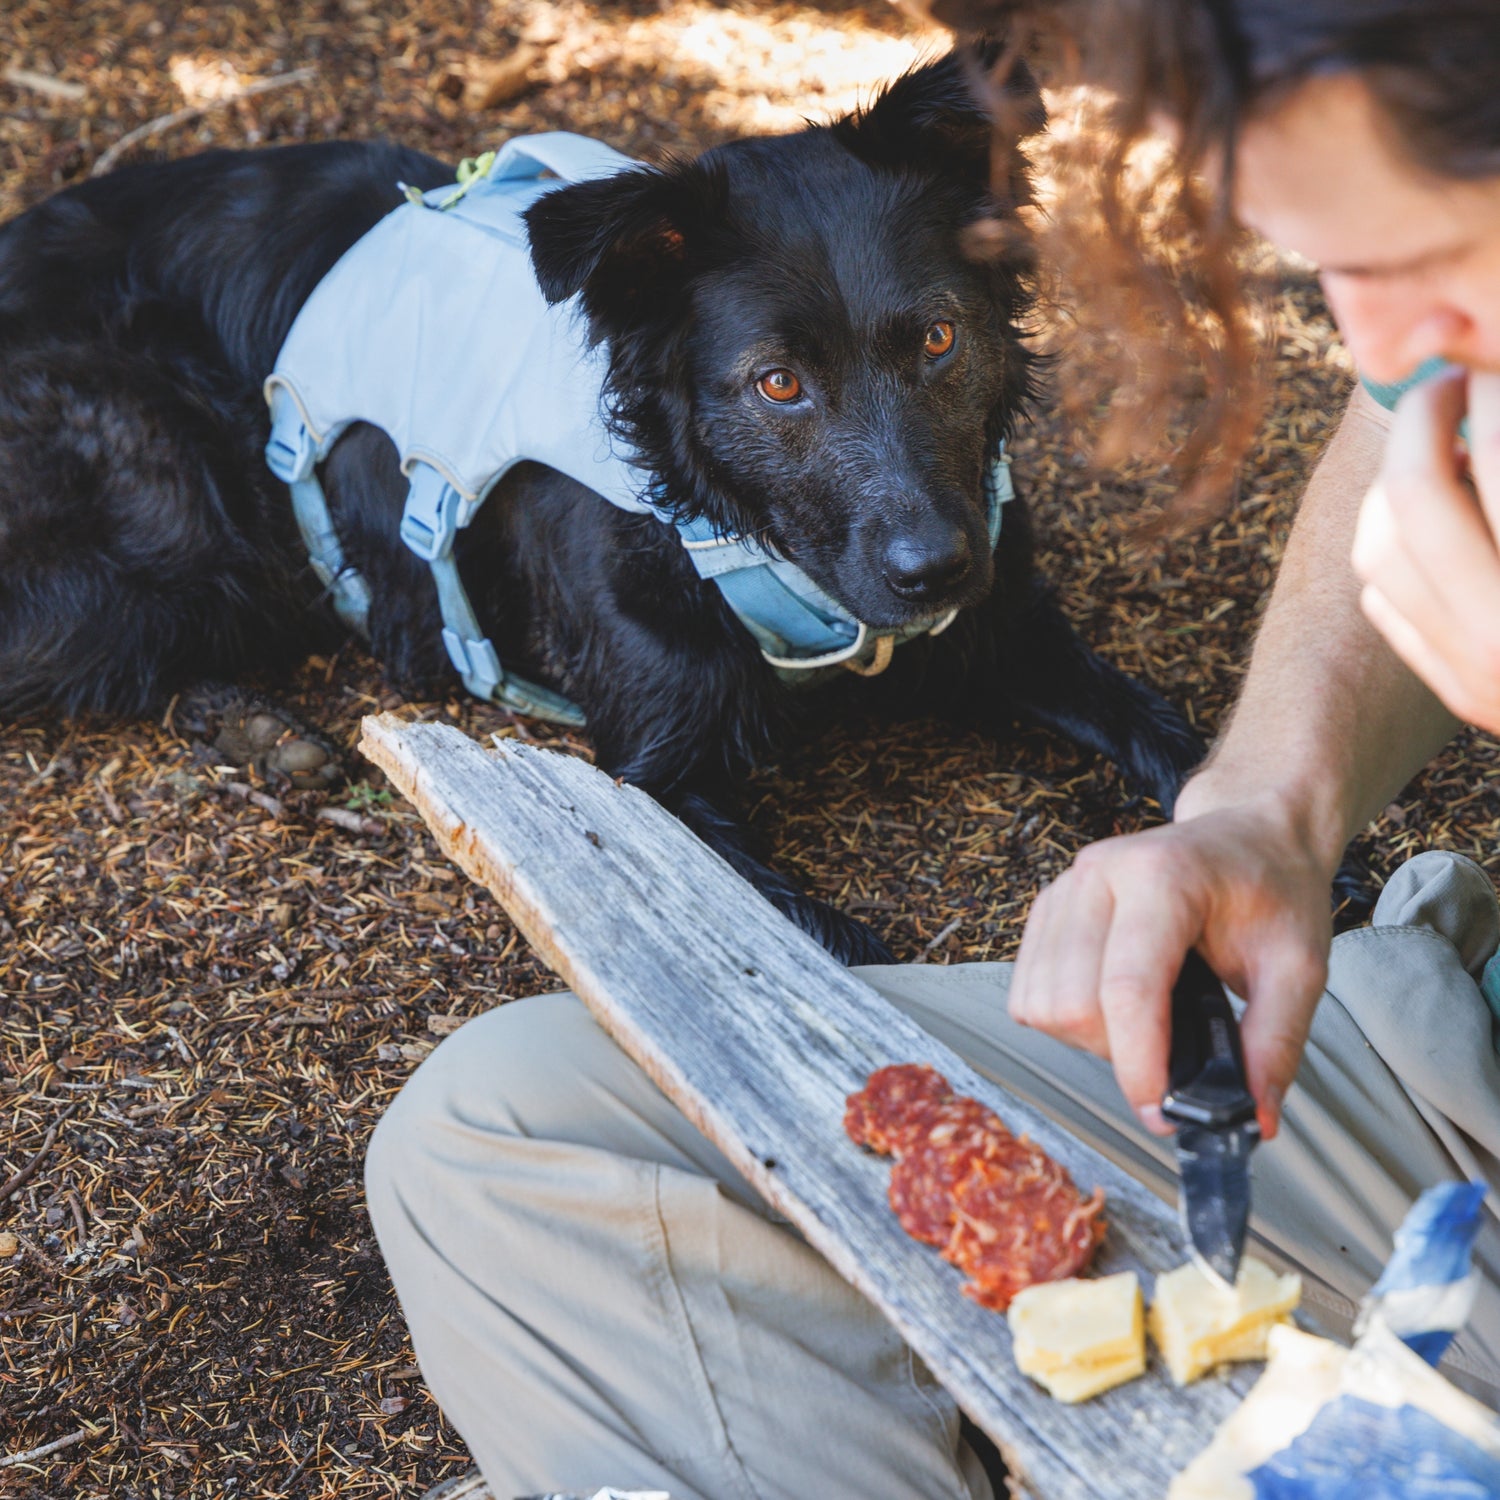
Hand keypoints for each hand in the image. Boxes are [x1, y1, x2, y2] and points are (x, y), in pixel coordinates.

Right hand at [1008, 796, 1333, 1139]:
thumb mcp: (1300, 966)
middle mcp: (1099, 874)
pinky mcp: (1048, 904)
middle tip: (1171, 1052)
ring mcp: (1066, 885)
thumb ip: (1276, 1043)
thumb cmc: (1273, 890)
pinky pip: (1028, 990)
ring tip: (1144, 1025)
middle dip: (1118, 1053)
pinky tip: (1112, 1005)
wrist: (1250, 834)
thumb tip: (1252, 1119)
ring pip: (1040, 1003)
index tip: (1164, 1115)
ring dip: (1087, 1038)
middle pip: (1072, 1004)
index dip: (1139, 1064)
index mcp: (1163, 877)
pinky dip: (1064, 1018)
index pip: (1127, 988)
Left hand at [1352, 369, 1499, 731]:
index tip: (1490, 358)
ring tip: (1442, 446)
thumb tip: (1493, 386)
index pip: (1496, 455)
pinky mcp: (1463, 696)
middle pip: (1413, 499)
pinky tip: (1434, 516)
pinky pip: (1385, 602)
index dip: (1489, 388)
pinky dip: (1395, 547)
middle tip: (1453, 381)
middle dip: (1421, 422)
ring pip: (1379, 551)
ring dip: (1396, 485)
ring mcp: (1477, 676)